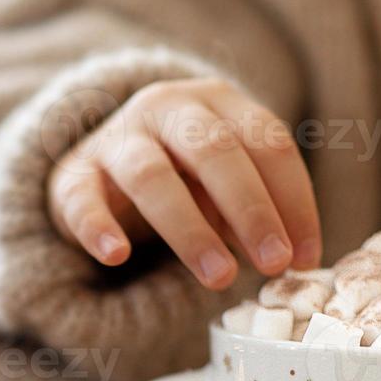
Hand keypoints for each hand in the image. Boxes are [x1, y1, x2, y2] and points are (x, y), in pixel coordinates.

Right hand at [47, 78, 320, 288]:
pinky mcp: (74, 174)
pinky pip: (83, 199)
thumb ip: (257, 211)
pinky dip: (98, 227)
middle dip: (251, 210)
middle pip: (214, 151)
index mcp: (218, 102)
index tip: (305, 257)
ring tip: (220, 278)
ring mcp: (117, 137)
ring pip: (151, 175)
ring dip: (190, 230)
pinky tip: (117, 256)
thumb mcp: (225, 182)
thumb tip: (296, 260)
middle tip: (274, 264)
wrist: (98, 163)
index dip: (294, 200)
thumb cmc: (182, 175)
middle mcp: (167, 108)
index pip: (267, 142)